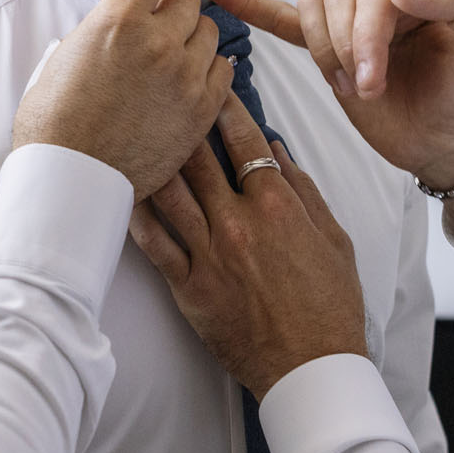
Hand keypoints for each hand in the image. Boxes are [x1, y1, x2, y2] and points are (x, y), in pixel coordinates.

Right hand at [12, 0, 235, 201]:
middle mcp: (158, 41)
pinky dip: (207, 71)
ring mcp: (185, 76)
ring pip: (210, 31)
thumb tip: (125, 9)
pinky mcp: (202, 109)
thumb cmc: (55, 122)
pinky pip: (224, 69)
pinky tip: (183, 83)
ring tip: (166, 62)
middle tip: (153, 30)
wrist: (71, 179)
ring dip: (191, 39)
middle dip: (171, 8)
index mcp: (118, 19)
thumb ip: (104, 22)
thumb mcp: (66, 53)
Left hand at [129, 95, 367, 399]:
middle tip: (159, 95)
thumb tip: (276, 148)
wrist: (312, 368)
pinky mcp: (189, 287)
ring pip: (169, 192)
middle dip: (178, 122)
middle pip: (197, 157)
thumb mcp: (333, 238)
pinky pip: (154, 243)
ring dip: (151, 159)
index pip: (243, 139)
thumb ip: (303, 189)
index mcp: (277, 206)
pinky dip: (136, 214)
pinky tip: (120, 189)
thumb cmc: (330, 305)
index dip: (224, 105)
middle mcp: (238, 222)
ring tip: (132, 131)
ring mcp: (210, 254)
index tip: (210, 84)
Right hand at [202, 0, 453, 198]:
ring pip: (317, 6)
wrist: (451, 141)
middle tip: (368, 91)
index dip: (376, 26)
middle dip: (352, 46)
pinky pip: (285, 19)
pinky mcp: (329, 47)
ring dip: (327, 48)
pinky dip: (251, 4)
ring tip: (351, 87)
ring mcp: (354, 19)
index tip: (376, 70)